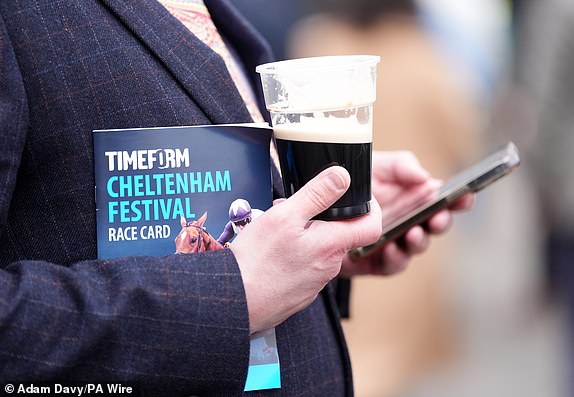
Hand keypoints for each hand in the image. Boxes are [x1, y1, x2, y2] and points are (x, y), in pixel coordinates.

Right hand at [230, 166, 381, 333]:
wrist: (234, 302)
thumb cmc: (257, 261)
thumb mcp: (285, 216)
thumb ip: (317, 194)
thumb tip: (343, 177)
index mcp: (332, 245)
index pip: (372, 225)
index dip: (370, 207)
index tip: (356, 195)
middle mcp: (329, 267)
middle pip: (341, 234)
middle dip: (323, 217)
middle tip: (296, 208)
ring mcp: (315, 282)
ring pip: (320, 249)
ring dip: (306, 235)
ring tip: (277, 230)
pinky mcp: (300, 292)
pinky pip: (306, 266)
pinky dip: (295, 254)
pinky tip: (272, 252)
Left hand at [340, 151, 473, 276]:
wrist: (318, 206)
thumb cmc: (353, 182)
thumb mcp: (374, 165)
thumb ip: (399, 165)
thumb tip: (424, 177)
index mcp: (414, 196)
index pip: (445, 199)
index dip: (460, 198)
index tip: (467, 195)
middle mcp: (408, 220)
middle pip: (435, 225)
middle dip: (441, 222)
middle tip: (437, 217)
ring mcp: (394, 241)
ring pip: (416, 246)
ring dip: (419, 241)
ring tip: (412, 232)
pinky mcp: (374, 261)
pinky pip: (391, 264)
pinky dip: (394, 258)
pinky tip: (389, 249)